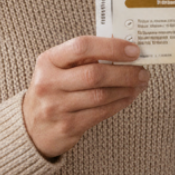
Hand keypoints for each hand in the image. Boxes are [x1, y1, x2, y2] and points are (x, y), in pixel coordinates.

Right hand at [22, 36, 148, 158]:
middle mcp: (49, 83)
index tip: (134, 50)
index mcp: (48, 61)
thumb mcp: (58, 68)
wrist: (31, 128)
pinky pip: (101, 113)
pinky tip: (129, 97)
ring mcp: (56, 107)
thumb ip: (85, 58)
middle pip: (95, 74)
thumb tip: (124, 49)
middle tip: (143, 71)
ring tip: (140, 83)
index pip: (82, 46)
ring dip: (127, 89)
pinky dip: (120, 103)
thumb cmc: (53, 90)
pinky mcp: (67, 126)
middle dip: (125, 72)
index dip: (111, 47)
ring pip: (101, 96)